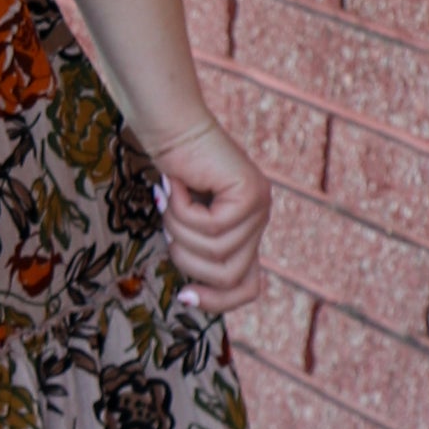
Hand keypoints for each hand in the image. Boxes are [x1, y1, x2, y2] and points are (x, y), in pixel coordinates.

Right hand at [148, 111, 269, 312]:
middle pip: (228, 275)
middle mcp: (259, 221)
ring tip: (171, 201)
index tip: (184, 297)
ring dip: (180, 230)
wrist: (172, 127)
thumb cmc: (173, 173)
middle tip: (169, 229)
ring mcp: (259, 207)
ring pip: (217, 252)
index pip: (247, 287)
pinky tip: (177, 186)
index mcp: (247, 232)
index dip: (217, 301)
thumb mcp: (186, 225)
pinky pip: (213, 226)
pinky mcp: (250, 193)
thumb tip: (190, 300)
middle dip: (187, 260)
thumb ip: (198, 253)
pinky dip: (183, 209)